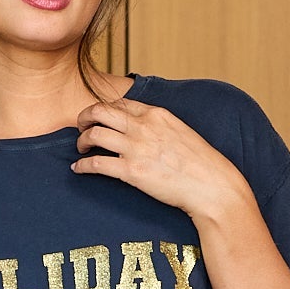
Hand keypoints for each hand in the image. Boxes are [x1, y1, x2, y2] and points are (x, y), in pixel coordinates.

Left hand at [71, 95, 248, 226]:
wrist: (211, 186)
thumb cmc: (201, 163)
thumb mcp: (180, 132)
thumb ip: (159, 126)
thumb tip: (145, 130)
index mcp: (156, 113)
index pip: (119, 103)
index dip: (104, 109)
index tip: (98, 118)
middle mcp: (143, 126)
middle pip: (99, 111)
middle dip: (85, 118)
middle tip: (81, 129)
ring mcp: (136, 148)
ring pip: (93, 135)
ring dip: (81, 141)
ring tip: (81, 149)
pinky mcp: (131, 172)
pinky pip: (96, 164)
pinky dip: (82, 166)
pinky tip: (78, 169)